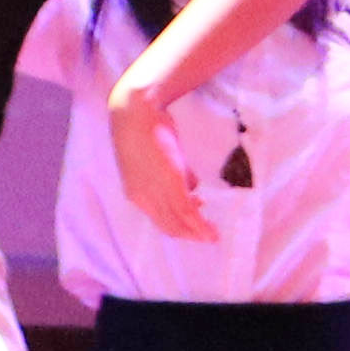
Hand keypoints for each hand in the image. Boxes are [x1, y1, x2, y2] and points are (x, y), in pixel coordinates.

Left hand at [106, 80, 217, 245]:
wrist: (137, 112)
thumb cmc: (147, 129)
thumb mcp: (160, 155)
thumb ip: (178, 173)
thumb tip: (193, 186)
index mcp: (136, 193)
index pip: (159, 219)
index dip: (178, 226)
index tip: (195, 226)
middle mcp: (143, 198)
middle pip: (169, 226)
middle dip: (190, 234)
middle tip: (209, 238)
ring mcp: (156, 192)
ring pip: (179, 222)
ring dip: (198, 232)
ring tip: (213, 236)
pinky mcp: (169, 183)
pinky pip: (186, 211)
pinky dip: (199, 225)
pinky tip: (210, 230)